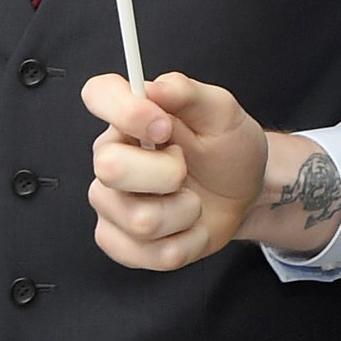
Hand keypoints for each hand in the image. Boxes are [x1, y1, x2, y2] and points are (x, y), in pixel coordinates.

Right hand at [82, 71, 269, 270]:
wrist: (243, 193)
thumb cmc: (227, 149)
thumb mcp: (222, 113)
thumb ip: (189, 93)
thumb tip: (157, 86)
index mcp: (129, 117)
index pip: (97, 94)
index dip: (125, 110)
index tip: (164, 126)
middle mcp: (110, 157)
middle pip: (110, 168)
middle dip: (167, 174)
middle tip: (186, 168)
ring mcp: (110, 203)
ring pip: (140, 219)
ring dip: (185, 212)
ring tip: (192, 200)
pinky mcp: (120, 242)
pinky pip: (150, 254)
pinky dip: (185, 243)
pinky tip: (188, 227)